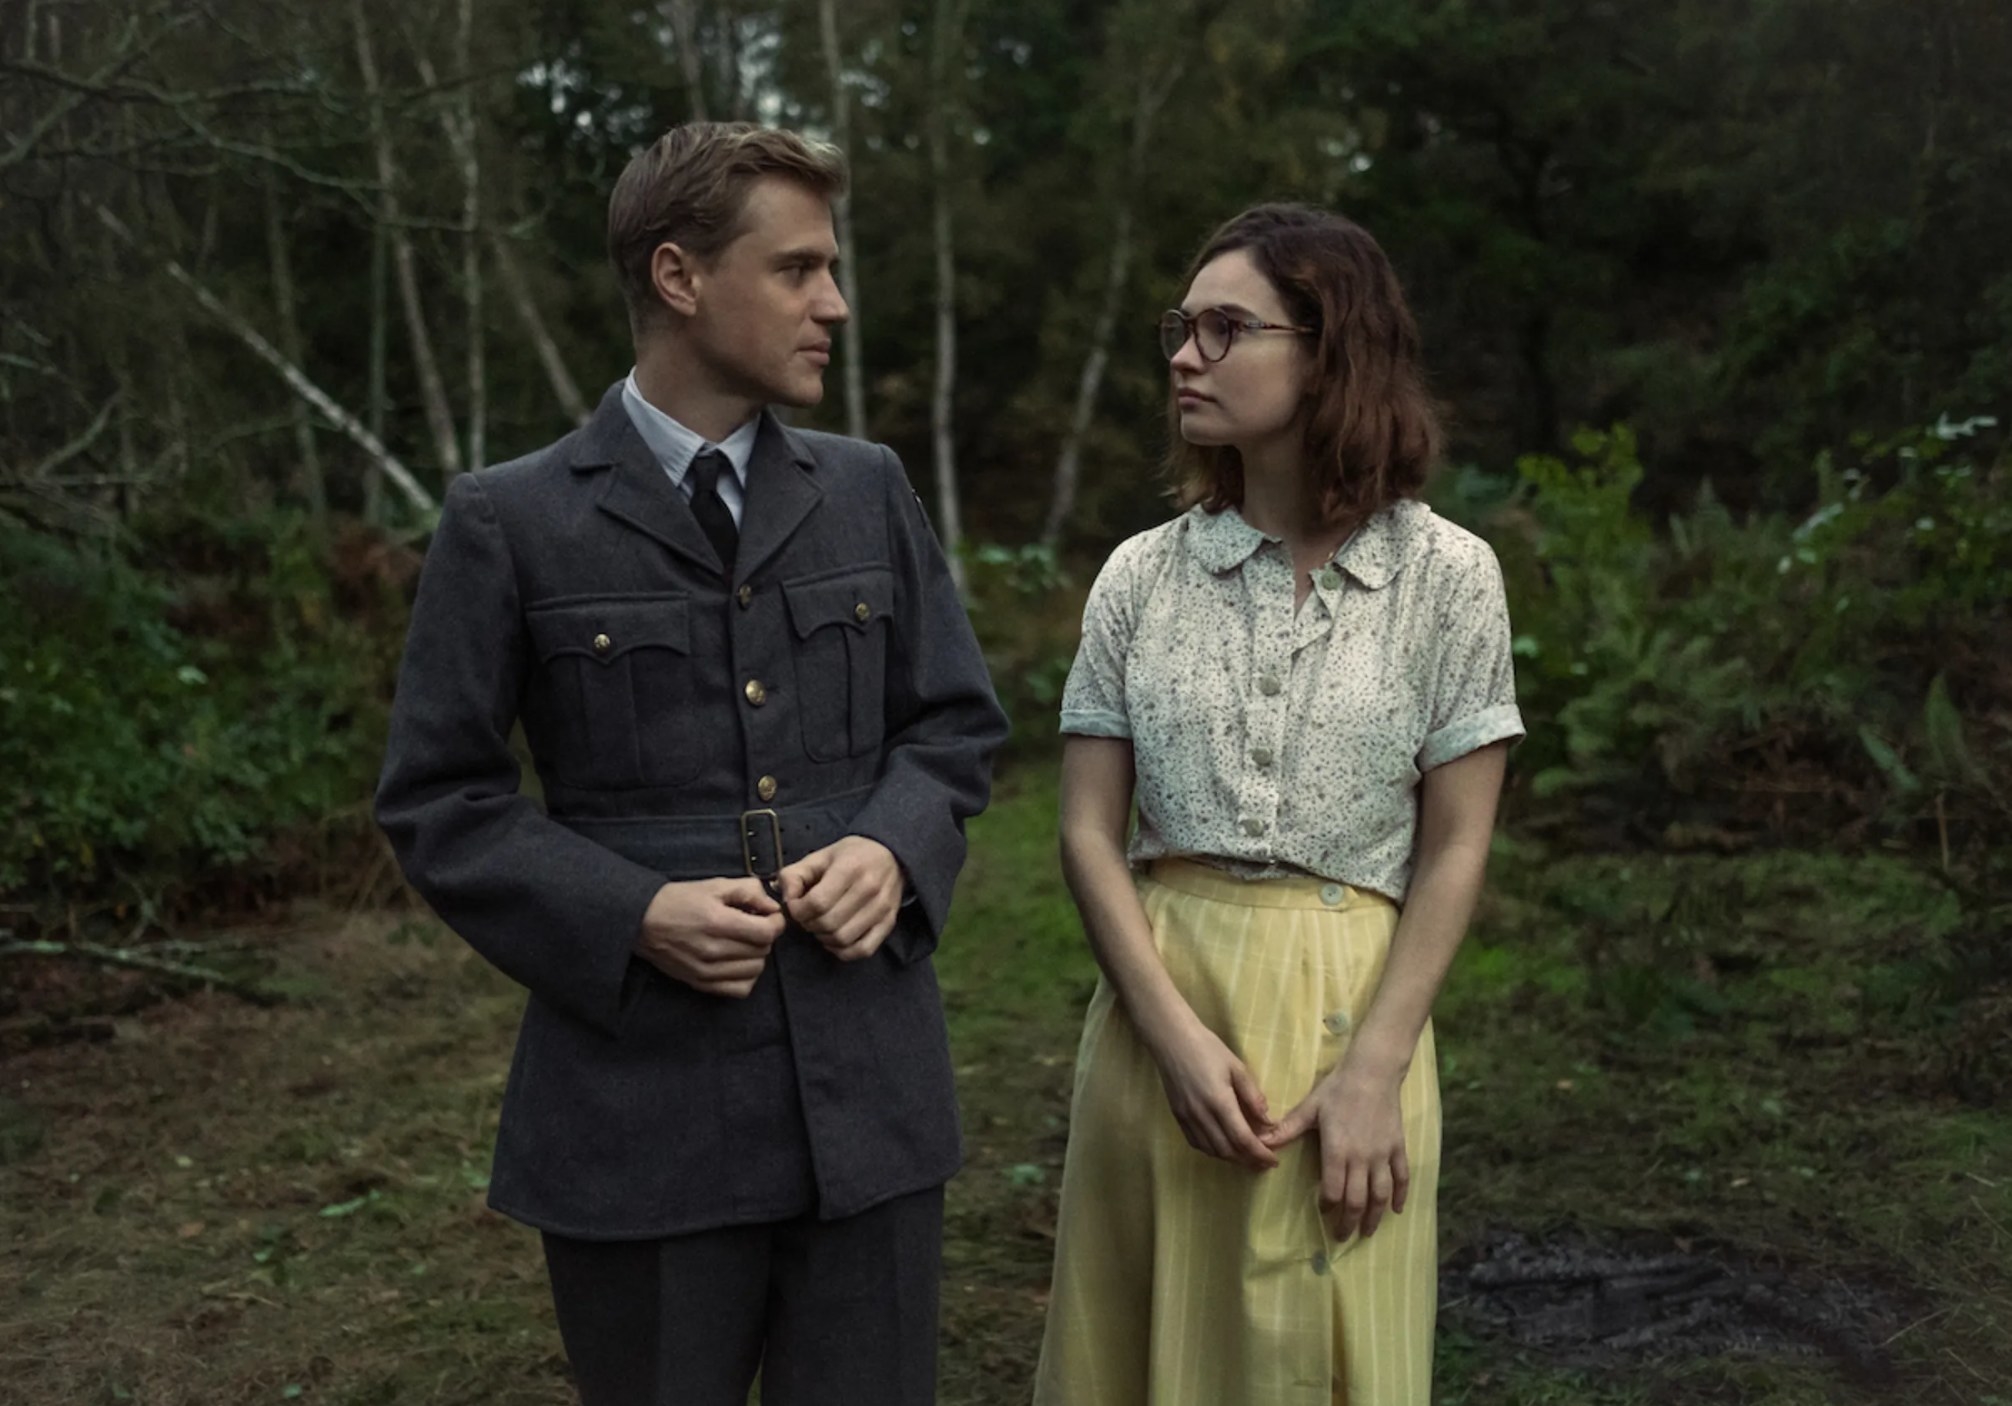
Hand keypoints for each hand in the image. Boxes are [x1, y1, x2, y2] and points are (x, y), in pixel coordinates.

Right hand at [634, 878, 786, 997]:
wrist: (643, 921)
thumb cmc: (680, 900)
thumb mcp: (714, 885)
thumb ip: (749, 891)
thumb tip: (773, 908)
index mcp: (717, 922)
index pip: (766, 933)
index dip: (776, 923)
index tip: (769, 917)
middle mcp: (713, 950)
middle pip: (763, 951)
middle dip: (764, 936)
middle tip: (752, 926)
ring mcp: (706, 970)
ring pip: (755, 971)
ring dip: (756, 956)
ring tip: (743, 943)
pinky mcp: (700, 983)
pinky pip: (740, 990)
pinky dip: (746, 977)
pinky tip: (738, 962)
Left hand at [778, 835, 904, 960]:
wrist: (891, 855)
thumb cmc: (851, 855)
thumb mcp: (820, 856)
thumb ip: (795, 875)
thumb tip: (786, 899)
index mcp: (850, 868)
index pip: (817, 902)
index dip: (798, 910)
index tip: (795, 906)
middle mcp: (869, 889)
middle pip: (828, 923)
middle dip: (809, 924)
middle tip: (807, 916)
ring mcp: (882, 908)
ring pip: (843, 939)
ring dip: (824, 937)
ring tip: (821, 926)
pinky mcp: (889, 923)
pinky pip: (863, 950)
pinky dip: (844, 951)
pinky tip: (835, 940)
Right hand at [1140, 1013, 1277, 1169]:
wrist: (1172, 1039)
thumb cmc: (1207, 1048)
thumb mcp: (1236, 1067)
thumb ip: (1253, 1096)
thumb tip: (1268, 1121)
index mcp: (1219, 1102)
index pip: (1243, 1139)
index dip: (1260, 1154)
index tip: (1273, 1161)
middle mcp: (1201, 1115)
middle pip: (1227, 1150)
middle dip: (1248, 1161)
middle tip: (1263, 1162)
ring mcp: (1187, 1117)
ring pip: (1211, 1150)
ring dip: (1231, 1158)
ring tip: (1246, 1157)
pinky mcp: (1177, 1116)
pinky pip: (1196, 1142)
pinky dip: (1212, 1150)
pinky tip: (1222, 1146)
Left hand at [1262, 1062, 1408, 1237]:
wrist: (1373, 1072)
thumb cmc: (1338, 1089)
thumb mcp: (1309, 1108)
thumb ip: (1287, 1128)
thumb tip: (1261, 1141)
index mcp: (1338, 1150)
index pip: (1332, 1189)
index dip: (1327, 1204)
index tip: (1323, 1211)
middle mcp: (1362, 1158)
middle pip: (1357, 1200)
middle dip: (1349, 1221)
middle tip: (1342, 1236)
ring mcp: (1382, 1155)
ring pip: (1381, 1195)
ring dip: (1374, 1217)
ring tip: (1367, 1232)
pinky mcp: (1398, 1148)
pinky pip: (1402, 1177)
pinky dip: (1401, 1195)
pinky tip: (1397, 1210)